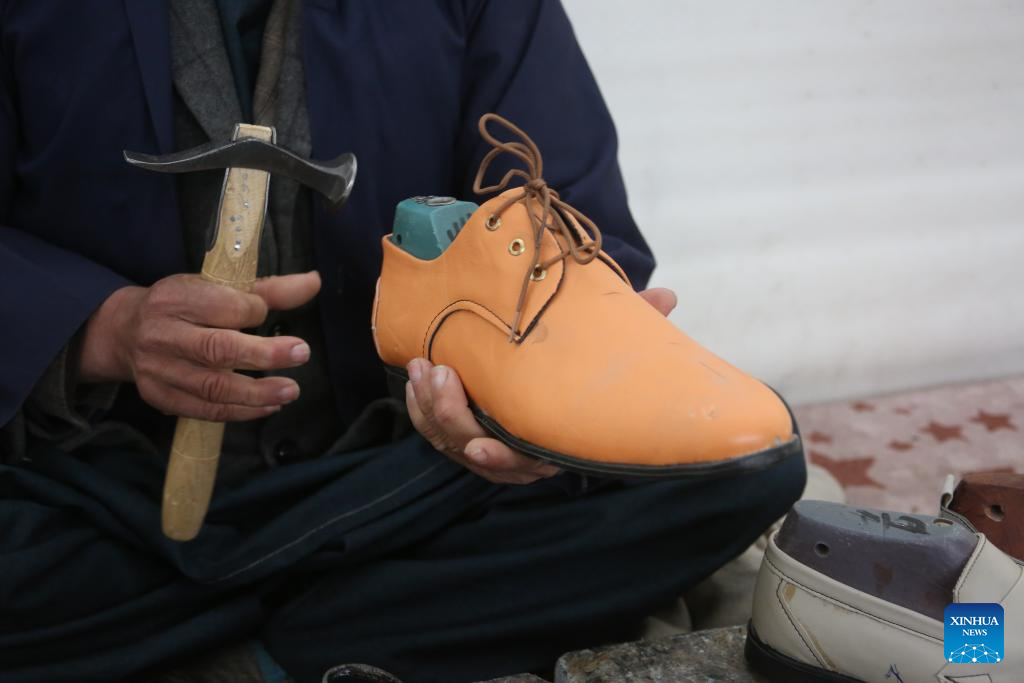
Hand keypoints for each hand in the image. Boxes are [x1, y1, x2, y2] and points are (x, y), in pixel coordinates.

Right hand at [79, 271, 320, 421]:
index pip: (223, 307)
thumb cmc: (183, 306)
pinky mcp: (159, 396)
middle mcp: (162, 334)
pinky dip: (241, 411)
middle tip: (302, 353)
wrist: (124, 332)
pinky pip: (205, 410)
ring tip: (290, 390)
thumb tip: (314, 282)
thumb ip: (268, 289)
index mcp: (175, 298)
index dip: (254, 311)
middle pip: (217, 349)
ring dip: (257, 393)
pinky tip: (269, 406)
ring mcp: (158, 369)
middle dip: (265, 354)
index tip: (265, 313)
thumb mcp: (216, 287)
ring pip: (212, 387)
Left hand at [405, 287, 676, 483]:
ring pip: (448, 441)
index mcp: (554, 440)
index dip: (502, 460)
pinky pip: (432, 427)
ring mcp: (487, 440)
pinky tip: (414, 375)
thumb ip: (635, 323)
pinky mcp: (462, 425)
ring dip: (431, 408)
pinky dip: (420, 405)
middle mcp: (518, 450)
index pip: (526, 464)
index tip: (480, 446)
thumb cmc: (585, 360)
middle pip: (475, 453)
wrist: (560, 361)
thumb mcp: (610, 343)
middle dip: (451, 418)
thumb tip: (667, 298)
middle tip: (441, 375)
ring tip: (423, 368)